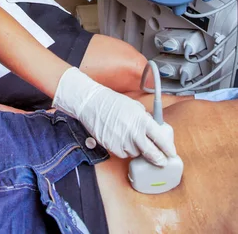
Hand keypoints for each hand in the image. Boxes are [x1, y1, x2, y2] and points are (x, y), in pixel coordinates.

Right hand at [53, 67, 175, 165]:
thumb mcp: (135, 107)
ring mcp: (123, 142)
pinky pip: (124, 154)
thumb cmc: (114, 103)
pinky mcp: (113, 148)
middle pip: (152, 154)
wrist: (93, 104)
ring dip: (137, 149)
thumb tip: (155, 130)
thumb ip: (146, 120)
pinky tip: (120, 138)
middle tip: (162, 161)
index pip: (160, 139)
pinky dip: (124, 149)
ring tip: (129, 137)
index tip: (171, 153)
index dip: (168, 148)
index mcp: (142, 121)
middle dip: (159, 160)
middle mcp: (134, 133)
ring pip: (136, 154)